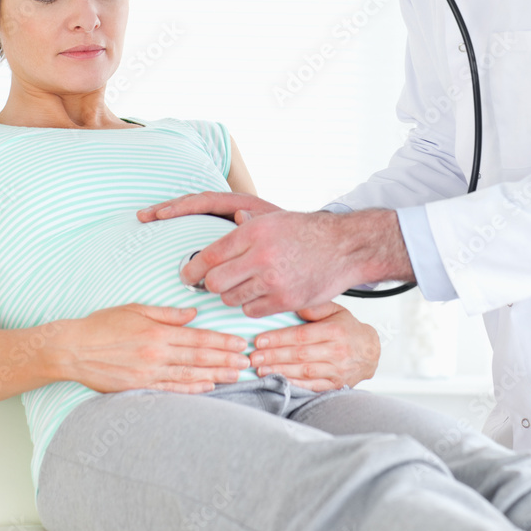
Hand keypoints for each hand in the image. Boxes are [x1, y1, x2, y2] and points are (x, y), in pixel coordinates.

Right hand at [54, 303, 249, 393]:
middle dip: (225, 359)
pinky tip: (208, 388)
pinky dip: (192, 389)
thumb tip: (193, 314)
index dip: (221, 341)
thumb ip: (167, 313)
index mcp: (158, 332)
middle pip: (199, 358)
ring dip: (215, 375)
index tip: (240, 343)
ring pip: (189, 375)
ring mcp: (149, 373)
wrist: (73, 349)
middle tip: (247, 362)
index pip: (198, 337)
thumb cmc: (103, 325)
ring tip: (235, 376)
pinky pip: (171, 389)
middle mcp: (157, 353)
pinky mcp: (139, 387)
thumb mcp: (135, 309)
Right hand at [138, 191, 281, 223]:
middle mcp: (231, 207)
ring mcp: (227, 216)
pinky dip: (181, 225)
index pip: (206, 201)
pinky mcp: (227, 228)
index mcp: (242, 204)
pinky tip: (165, 234)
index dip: (182, 206)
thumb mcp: (276, 227)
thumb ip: (259, 221)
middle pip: (193, 203)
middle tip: (143, 216)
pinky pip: (199, 223)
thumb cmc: (291, 237)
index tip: (161, 214)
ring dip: (169, 214)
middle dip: (167, 208)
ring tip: (145, 219)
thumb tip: (239, 214)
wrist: (306, 242)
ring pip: (193, 211)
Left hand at [179, 209, 414, 317]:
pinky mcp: (286, 300)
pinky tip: (259, 295)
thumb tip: (220, 230)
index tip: (187, 274)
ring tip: (241, 287)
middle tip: (212, 284)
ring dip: (232, 295)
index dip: (193, 268)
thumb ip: (245, 227)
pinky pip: (253, 311)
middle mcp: (261, 255)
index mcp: (254, 231)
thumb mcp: (273, 219)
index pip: (211, 255)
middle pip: (215, 282)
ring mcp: (274, 280)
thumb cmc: (306, 232)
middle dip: (210, 285)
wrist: (344, 246)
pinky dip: (252, 306)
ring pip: (232, 298)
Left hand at [249, 301, 380, 390]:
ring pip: (304, 371)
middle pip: (299, 355)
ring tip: (260, 370)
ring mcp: (337, 370)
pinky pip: (312, 386)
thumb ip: (315, 308)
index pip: (301, 335)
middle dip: (273, 356)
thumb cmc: (349, 329)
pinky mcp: (336, 384)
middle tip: (253, 357)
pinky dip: (295, 384)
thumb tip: (293, 304)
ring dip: (280, 371)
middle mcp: (337, 351)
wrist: (371, 352)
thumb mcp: (336, 311)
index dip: (278, 338)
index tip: (259, 340)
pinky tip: (280, 381)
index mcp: (335, 331)